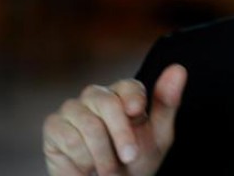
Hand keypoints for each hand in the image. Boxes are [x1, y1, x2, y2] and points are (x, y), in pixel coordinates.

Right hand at [43, 64, 186, 175]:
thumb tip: (178, 68)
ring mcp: (73, 108)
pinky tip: (86, 166)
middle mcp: (97, 95)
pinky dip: (82, 159)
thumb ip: (167, 102)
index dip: (133, 98)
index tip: (138, 111)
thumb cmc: (136, 159)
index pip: (129, 87)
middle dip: (121, 134)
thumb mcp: (159, 136)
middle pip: (107, 103)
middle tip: (130, 157)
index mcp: (124, 93)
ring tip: (109, 169)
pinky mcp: (54, 125)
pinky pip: (69, 138)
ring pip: (89, 124)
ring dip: (103, 155)